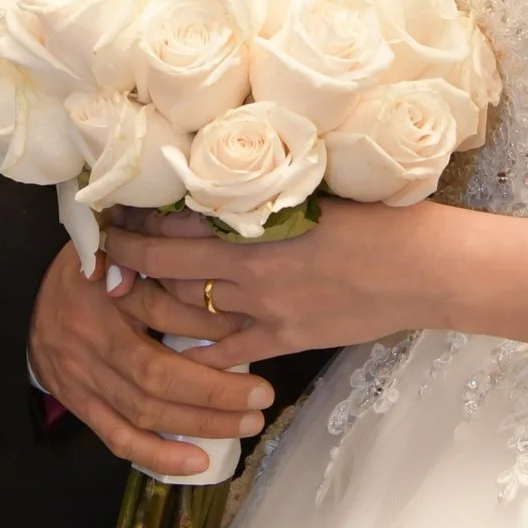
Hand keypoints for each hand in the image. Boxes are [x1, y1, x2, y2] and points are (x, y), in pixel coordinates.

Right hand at [26, 241, 272, 479]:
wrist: (17, 303)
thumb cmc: (83, 267)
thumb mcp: (110, 241)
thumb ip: (148, 244)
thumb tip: (197, 236)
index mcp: (99, 289)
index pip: (159, 311)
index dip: (207, 324)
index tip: (251, 331)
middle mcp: (90, 339)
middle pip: (156, 374)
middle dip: (214, 390)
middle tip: (263, 395)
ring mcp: (81, 378)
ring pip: (143, 411)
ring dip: (198, 423)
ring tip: (247, 424)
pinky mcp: (78, 405)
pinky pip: (117, 438)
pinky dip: (157, 455)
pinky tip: (197, 462)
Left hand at [106, 198, 527, 366]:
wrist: (429, 267)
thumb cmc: (384, 216)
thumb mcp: (322, 187)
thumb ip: (271, 187)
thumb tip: (231, 171)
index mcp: (258, 218)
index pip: (176, 217)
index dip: (137, 215)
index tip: (111, 207)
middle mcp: (250, 264)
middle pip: (165, 264)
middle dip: (125, 258)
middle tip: (97, 251)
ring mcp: (264, 306)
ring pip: (185, 310)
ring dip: (147, 304)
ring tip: (121, 296)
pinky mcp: (285, 338)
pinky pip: (226, 354)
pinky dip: (194, 357)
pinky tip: (170, 354)